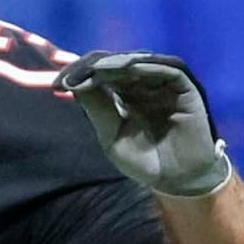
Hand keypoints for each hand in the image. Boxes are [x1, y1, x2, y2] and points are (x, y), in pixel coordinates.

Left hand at [60, 51, 232, 198]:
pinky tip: (130, 68)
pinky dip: (150, 65)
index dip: (80, 73)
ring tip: (96, 69)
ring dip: (118, 62)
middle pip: (117, 63)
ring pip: (141, 62)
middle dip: (93, 66)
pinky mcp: (186, 89)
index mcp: (124, 94)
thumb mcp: (110, 134)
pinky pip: (170, 70)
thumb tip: (73, 81)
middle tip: (72, 76)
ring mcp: (165, 86)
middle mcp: (144, 85)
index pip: (101, 73)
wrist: (175, 181)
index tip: (57, 84)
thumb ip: (97, 107)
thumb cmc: (144, 160)